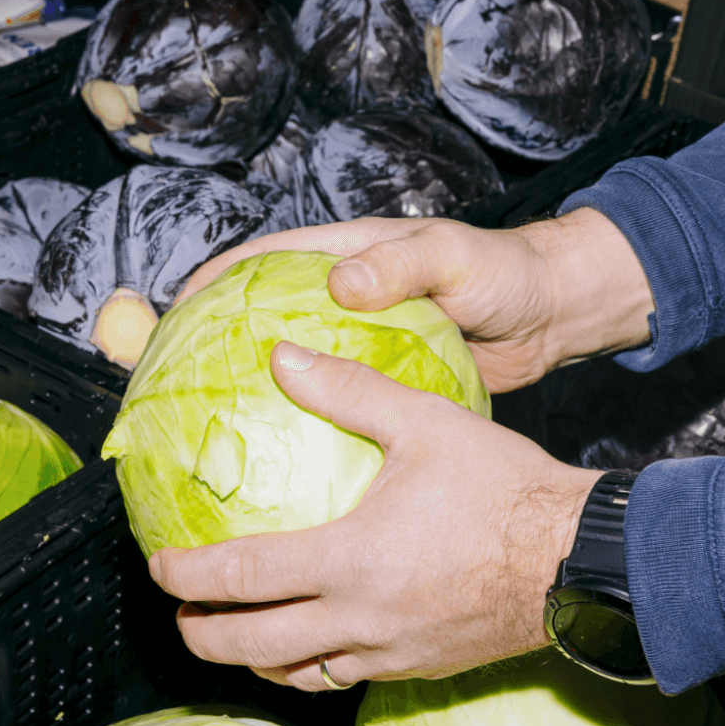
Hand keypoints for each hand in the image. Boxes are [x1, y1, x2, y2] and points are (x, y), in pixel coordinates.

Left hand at [149, 341, 603, 691]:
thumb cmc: (506, 489)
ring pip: (300, 675)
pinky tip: (314, 646)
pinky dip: (314, 667)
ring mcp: (391, 653)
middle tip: (181, 618)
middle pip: (255, 648)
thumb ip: (347, 391)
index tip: (159, 567)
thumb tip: (283, 356)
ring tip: (236, 640)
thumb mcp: (425, 423)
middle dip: (205, 637)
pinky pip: (348, 678)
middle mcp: (361, 621)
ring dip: (256, 662)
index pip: (242, 579)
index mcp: (351, 563)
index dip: (188, 576)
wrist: (581, 560)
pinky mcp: (422, 668)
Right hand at [176, 209, 654, 391]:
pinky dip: (307, 430)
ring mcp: (361, 345)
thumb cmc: (505, 273)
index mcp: (348, 255)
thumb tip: (340, 283)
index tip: (170, 313)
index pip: (263, 262)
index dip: (212, 283)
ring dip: (257, 397)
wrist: (553, 316)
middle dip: (215, 346)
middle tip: (173, 388)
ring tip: (211, 437)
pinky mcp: (385, 385)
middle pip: (263, 320)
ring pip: (295, 372)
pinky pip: (335, 408)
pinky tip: (286, 470)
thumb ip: (399, 265)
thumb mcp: (453, 257)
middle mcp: (346, 300)